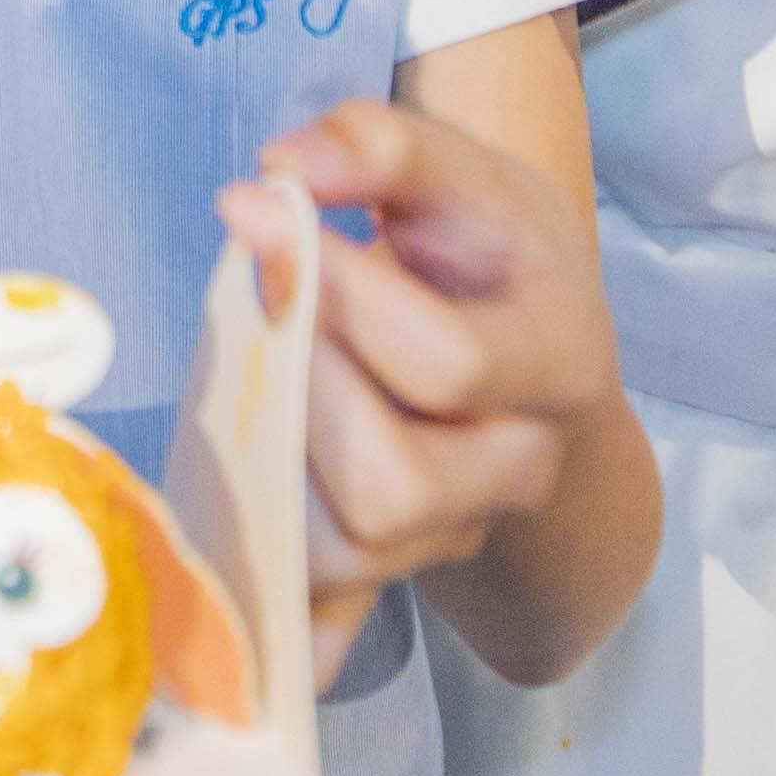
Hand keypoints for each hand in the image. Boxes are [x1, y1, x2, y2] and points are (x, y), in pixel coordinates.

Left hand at [244, 102, 596, 594]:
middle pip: (394, 482)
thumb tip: (281, 170)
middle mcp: (517, 467)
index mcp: (556, 364)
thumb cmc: (488, 252)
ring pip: (346, 551)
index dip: (340, 291)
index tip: (261, 207)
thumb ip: (380, 144)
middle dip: (300, 388)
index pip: (446, 363)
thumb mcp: (461, 173)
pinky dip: (274, 630)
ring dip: (266, 459)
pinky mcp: (387, 570)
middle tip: (260, 301)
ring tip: (250, 366)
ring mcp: (451, 533)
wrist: (526, 339)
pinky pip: (328, 628)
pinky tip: (219, 594)